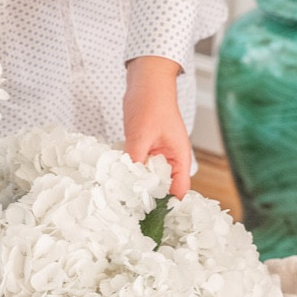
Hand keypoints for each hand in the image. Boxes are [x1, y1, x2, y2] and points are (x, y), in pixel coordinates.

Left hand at [123, 55, 190, 196]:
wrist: (146, 81)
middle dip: (147, 197)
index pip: (179, 192)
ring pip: (148, 178)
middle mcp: (171, 159)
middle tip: (127, 206)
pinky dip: (129, 171)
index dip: (165, 205)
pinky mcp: (145, 149)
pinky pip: (138, 167)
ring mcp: (158, 155)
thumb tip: (126, 184)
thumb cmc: (151, 103)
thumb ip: (135, 161)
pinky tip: (117, 174)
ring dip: (136, 183)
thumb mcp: (140, 136)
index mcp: (180, 158)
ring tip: (120, 193)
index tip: (147, 215)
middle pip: (162, 188)